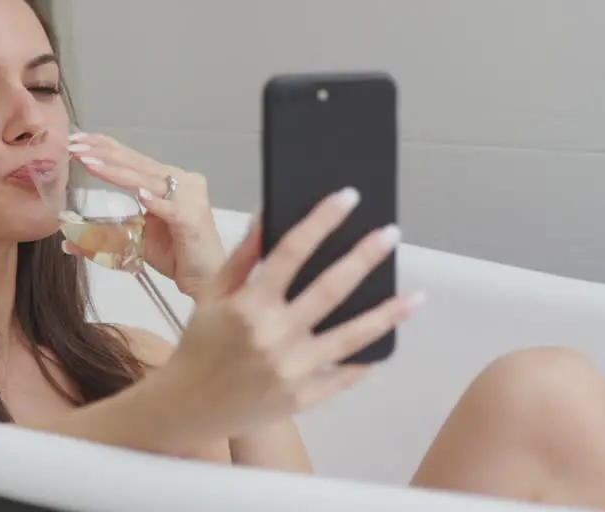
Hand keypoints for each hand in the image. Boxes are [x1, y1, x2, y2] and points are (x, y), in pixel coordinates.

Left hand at [63, 132, 224, 299]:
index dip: (106, 146)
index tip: (78, 138)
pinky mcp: (193, 220)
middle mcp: (182, 182)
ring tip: (90, 163)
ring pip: (148, 181)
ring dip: (117, 172)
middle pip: (137, 164)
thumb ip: (106, 235)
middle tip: (75, 145)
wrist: (206, 279)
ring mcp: (190, 199)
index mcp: (168, 181)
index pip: (133, 158)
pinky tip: (141, 195)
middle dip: (104, 153)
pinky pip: (171, 209)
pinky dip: (156, 202)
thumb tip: (67, 242)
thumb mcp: (135, 240)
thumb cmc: (175, 254)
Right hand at [152, 188, 423, 445]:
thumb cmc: (199, 344)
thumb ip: (243, 257)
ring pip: (352, 336)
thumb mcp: (211, 295)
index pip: (292, 251)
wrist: (189, 406)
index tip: (347, 198)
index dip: (321, 220)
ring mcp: (292, 370)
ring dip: (388, 313)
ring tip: (416, 296)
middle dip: (364, 256)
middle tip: (390, 234)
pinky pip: (345, 374)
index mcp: (248, 304)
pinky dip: (368, 357)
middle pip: (331, 288)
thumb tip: (267, 216)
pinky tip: (388, 339)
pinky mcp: (304, 397)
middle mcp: (273, 336)